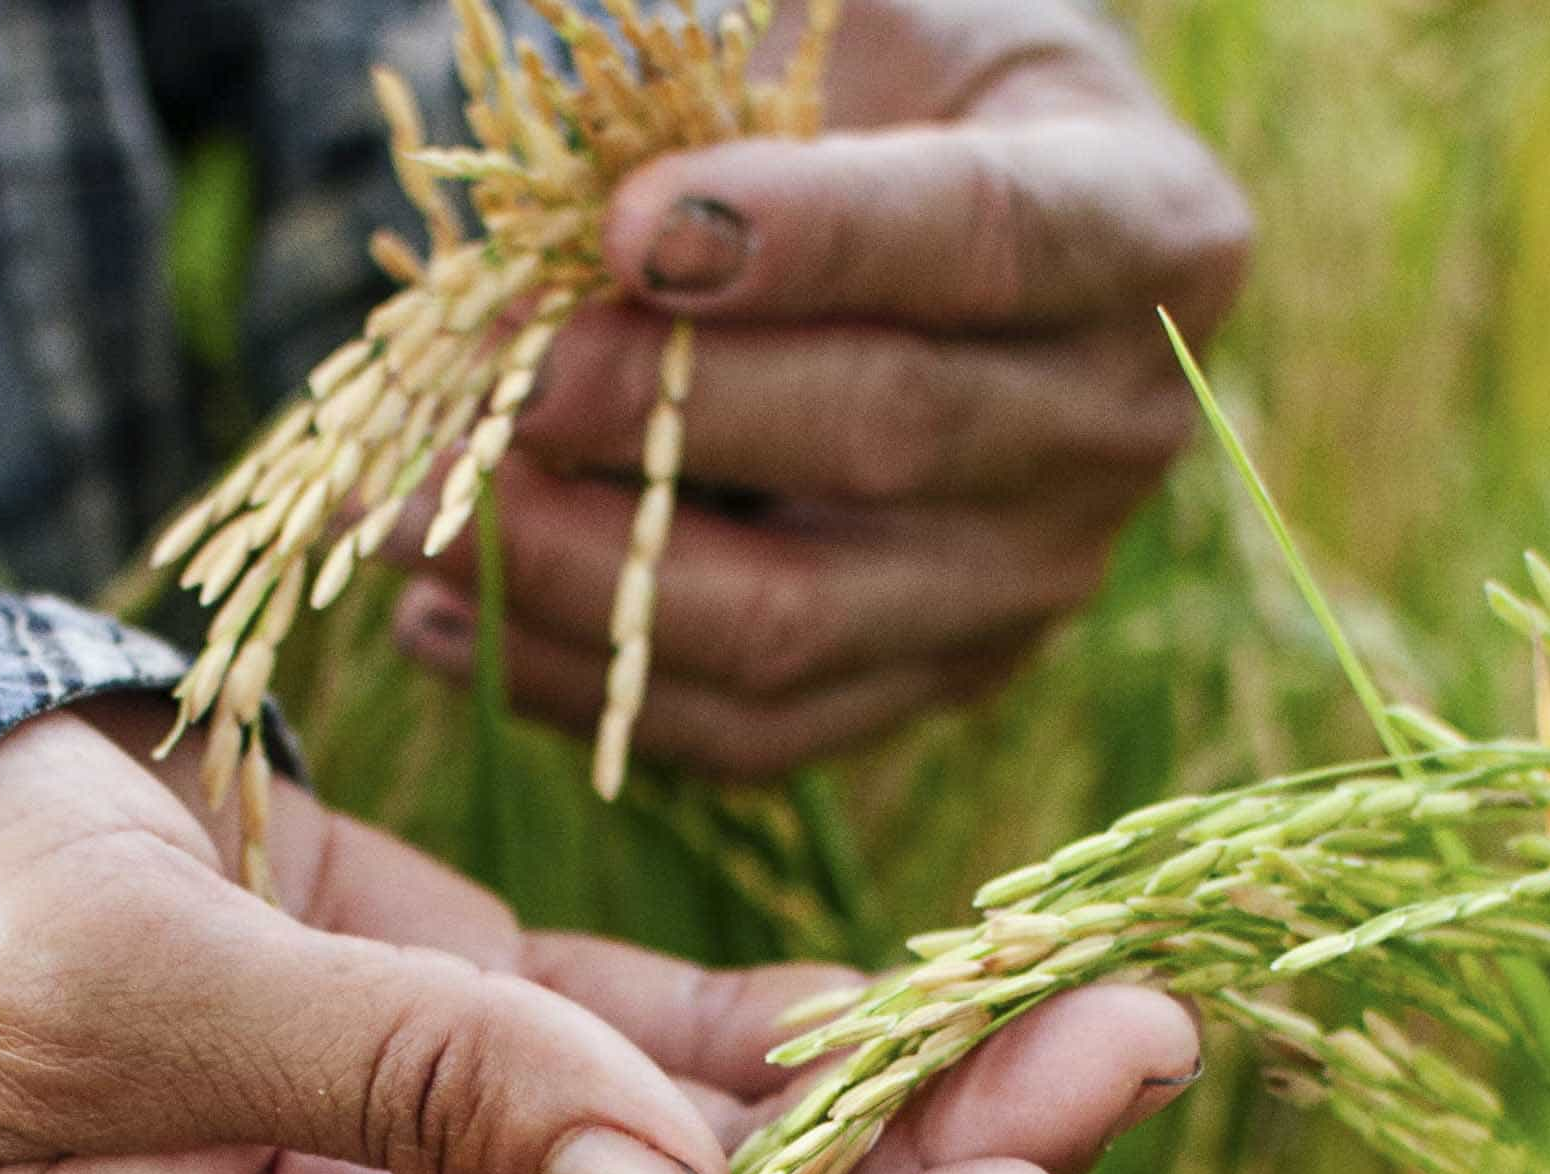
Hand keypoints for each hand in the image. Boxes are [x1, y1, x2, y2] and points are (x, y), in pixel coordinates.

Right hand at [0, 699, 1196, 1173]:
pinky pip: (688, 1067)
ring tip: (1105, 1000)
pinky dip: (813, 1036)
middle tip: (1135, 1053)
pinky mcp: (494, 1047)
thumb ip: (396, 1074)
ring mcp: (472, 1169)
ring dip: (919, 1100)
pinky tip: (945, 987)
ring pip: (739, 1172)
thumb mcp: (134, 991)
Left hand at [387, 0, 1250, 777]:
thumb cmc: (886, 97)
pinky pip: (749, 728)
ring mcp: (1027, 580)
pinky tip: (434, 617)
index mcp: (1146, 222)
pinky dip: (576, 680)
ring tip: (403, 514)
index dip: (815, 238)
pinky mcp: (929, 683)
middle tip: (485, 379)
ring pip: (797, 621)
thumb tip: (569, 172)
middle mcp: (1115, 423)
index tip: (631, 229)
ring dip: (576, 572)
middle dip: (659, 411)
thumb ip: (735, 66)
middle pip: (886, 438)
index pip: (987, 237)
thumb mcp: (854, 23)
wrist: (959, 234)